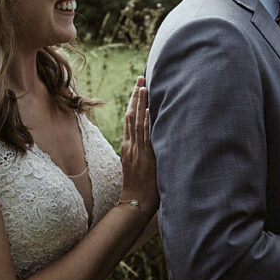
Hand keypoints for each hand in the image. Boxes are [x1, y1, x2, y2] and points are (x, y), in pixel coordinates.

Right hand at [120, 76, 157, 215]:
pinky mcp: (145, 156)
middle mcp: (131, 145)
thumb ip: (141, 152)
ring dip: (141, 103)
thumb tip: (150, 142)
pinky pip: (147, 136)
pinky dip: (148, 122)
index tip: (138, 87)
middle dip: (137, 95)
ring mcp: (138, 150)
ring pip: (138, 122)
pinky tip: (151, 109)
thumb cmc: (140, 187)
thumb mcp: (137, 166)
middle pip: (132, 115)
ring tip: (144, 86)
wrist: (135, 203)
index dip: (133, 102)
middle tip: (141, 77)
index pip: (130, 119)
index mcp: (128, 146)